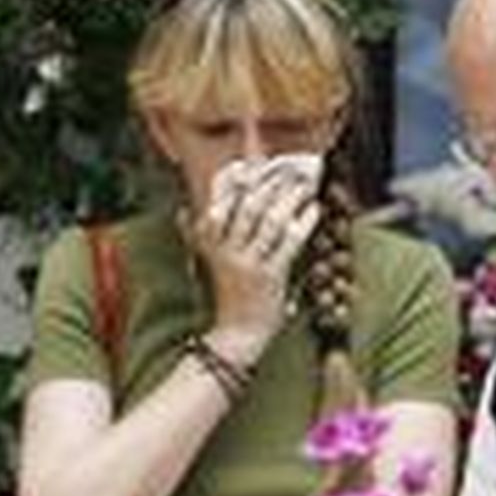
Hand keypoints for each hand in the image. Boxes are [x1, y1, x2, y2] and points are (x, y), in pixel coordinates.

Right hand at [191, 157, 322, 344]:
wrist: (237, 334)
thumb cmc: (227, 295)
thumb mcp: (207, 262)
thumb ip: (195, 235)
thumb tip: (182, 210)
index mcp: (210, 243)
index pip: (221, 202)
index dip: (236, 180)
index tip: (251, 161)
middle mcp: (226, 250)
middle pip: (249, 205)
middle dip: (271, 182)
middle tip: (290, 167)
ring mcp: (248, 263)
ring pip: (270, 220)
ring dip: (290, 198)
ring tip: (305, 184)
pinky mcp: (270, 275)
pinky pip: (289, 242)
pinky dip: (303, 222)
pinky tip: (313, 209)